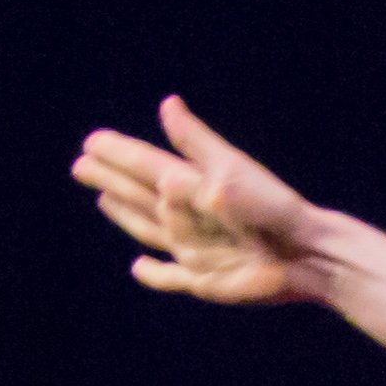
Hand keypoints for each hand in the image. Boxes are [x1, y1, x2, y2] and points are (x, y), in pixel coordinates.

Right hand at [72, 96, 325, 304]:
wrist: (304, 254)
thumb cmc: (272, 210)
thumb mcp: (231, 171)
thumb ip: (196, 145)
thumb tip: (167, 106)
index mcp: (192, 183)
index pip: (144, 164)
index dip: (117, 153)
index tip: (91, 141)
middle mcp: (189, 215)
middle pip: (138, 193)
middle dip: (110, 177)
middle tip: (81, 163)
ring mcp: (195, 248)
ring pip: (148, 227)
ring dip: (124, 213)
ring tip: (105, 197)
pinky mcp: (205, 279)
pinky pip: (170, 277)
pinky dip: (153, 275)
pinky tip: (138, 267)